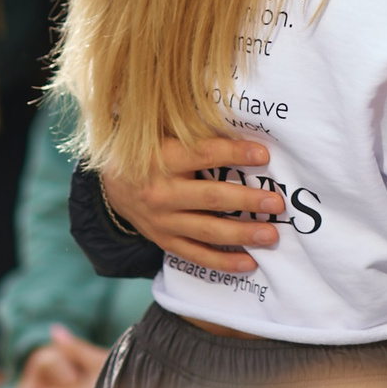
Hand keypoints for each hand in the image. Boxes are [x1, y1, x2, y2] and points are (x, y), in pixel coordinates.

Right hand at [100, 135, 289, 274]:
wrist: (110, 183)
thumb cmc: (148, 151)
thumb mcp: (163, 134)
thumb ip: (194, 131)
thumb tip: (240, 125)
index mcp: (162, 158)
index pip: (203, 154)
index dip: (234, 153)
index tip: (264, 154)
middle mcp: (160, 192)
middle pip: (211, 198)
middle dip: (247, 201)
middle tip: (276, 203)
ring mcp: (162, 221)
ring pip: (207, 230)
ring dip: (242, 234)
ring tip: (271, 235)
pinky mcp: (163, 240)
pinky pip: (196, 254)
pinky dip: (222, 261)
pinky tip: (248, 262)